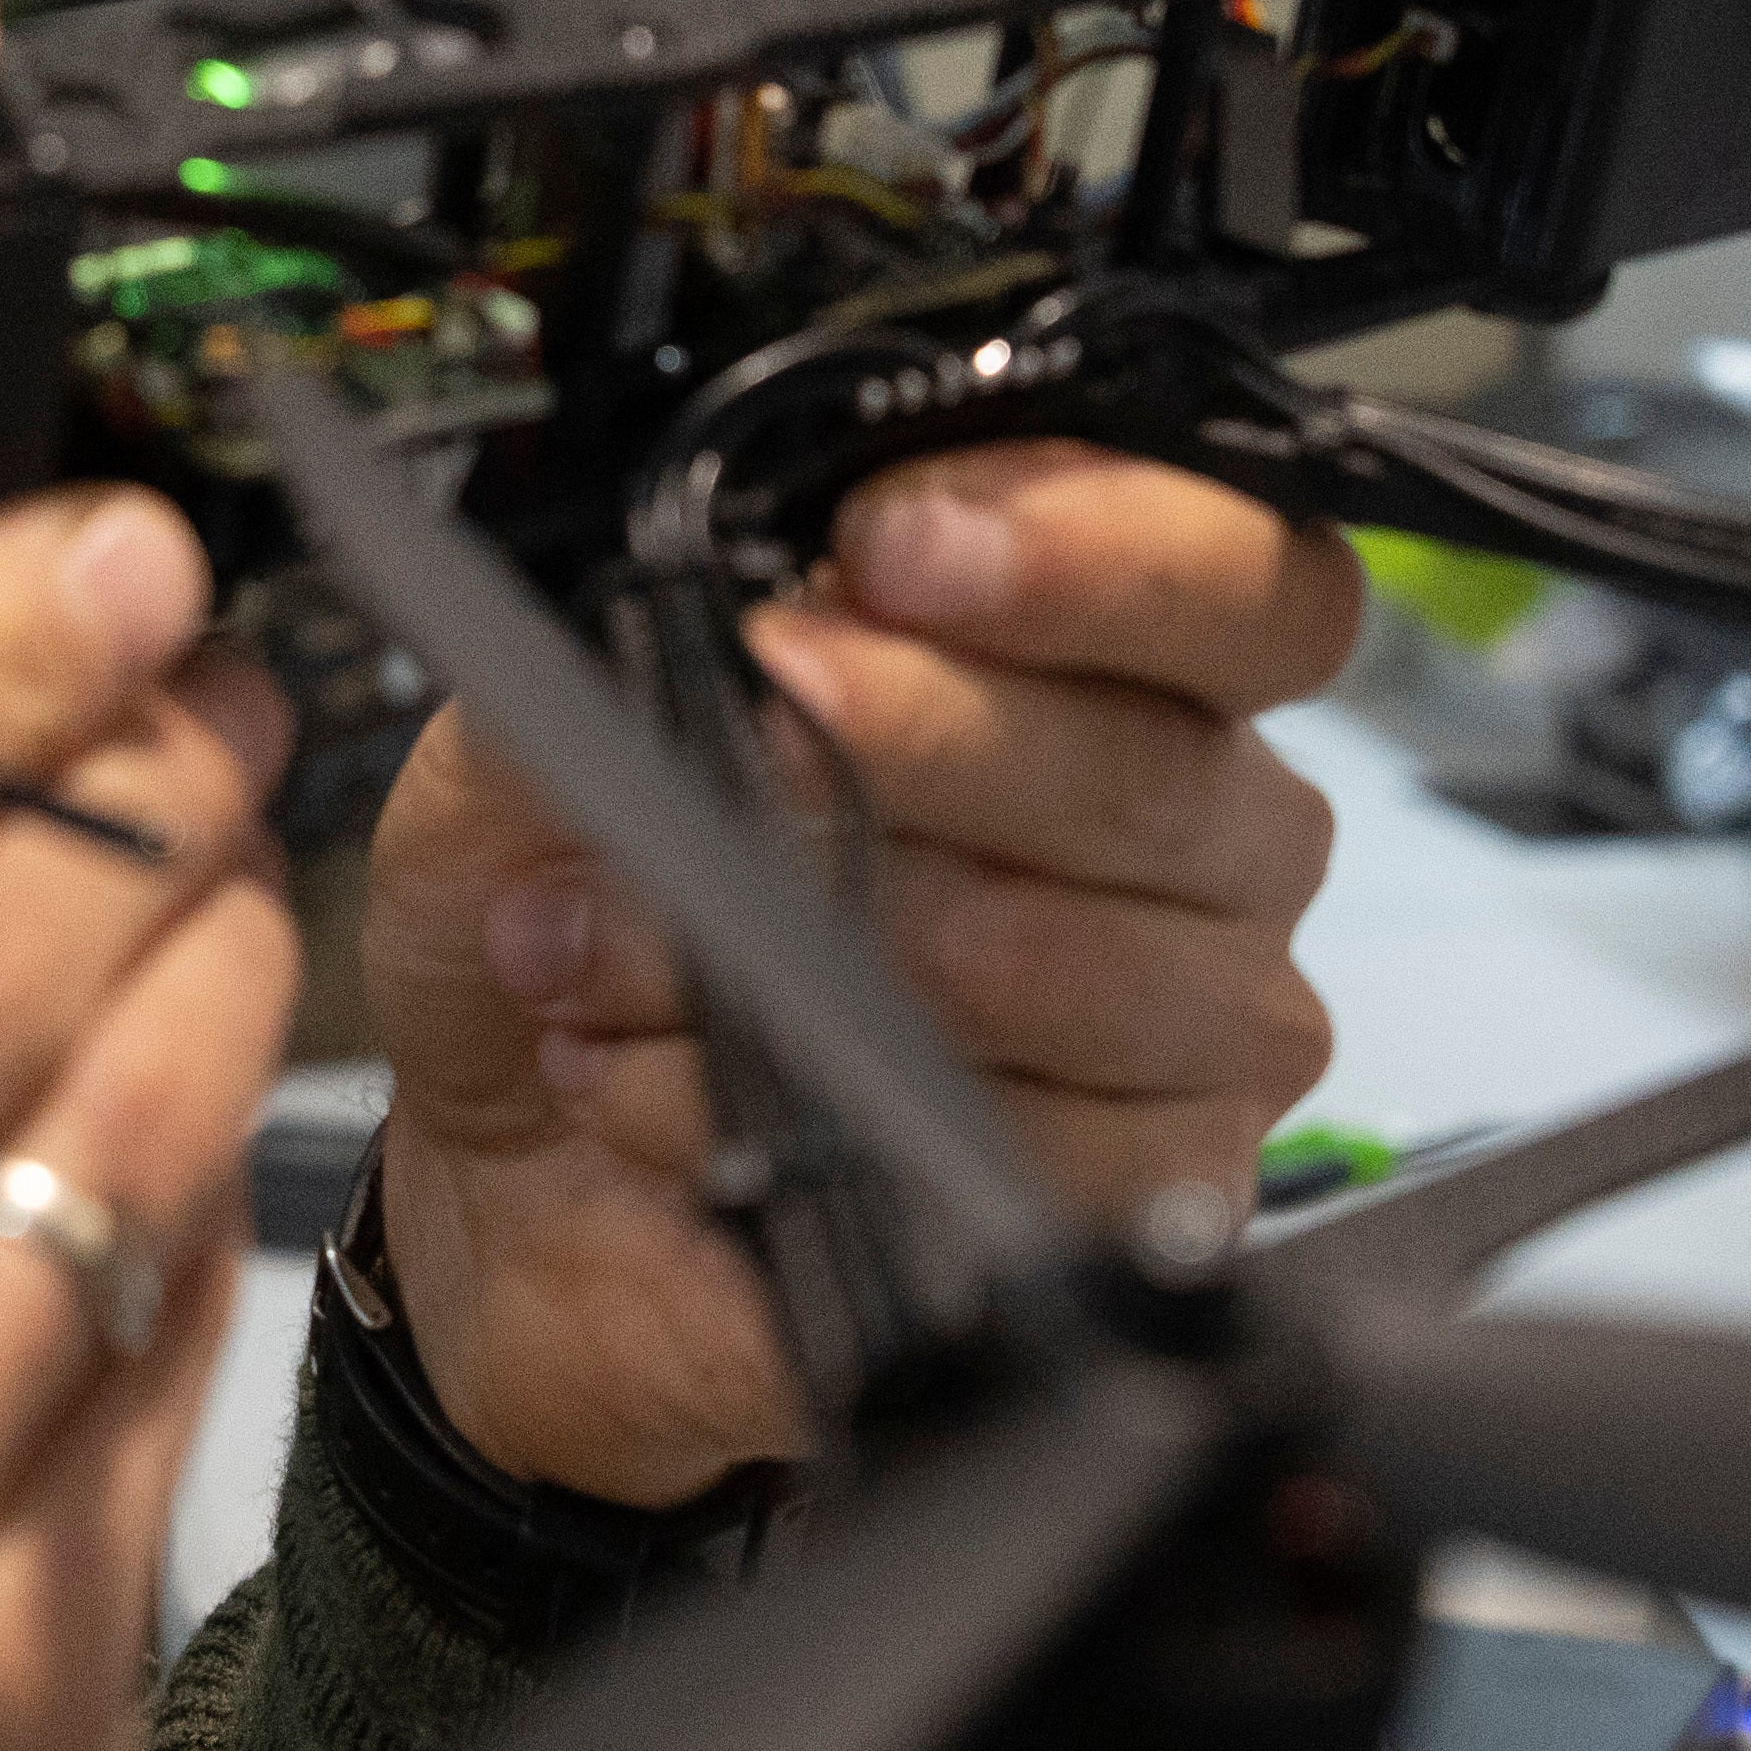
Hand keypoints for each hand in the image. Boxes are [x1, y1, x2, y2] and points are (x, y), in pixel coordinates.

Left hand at [366, 442, 1357, 1504]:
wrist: (511, 1163)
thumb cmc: (579, 915)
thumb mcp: (535, 741)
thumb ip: (622, 645)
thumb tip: (691, 595)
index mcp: (1115, 668)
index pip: (1239, 582)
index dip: (1094, 552)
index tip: (889, 549)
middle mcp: (1196, 837)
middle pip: (1157, 769)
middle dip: (920, 737)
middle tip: (753, 721)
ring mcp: (1191, 1031)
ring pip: (1076, 965)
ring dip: (797, 943)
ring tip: (595, 946)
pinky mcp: (1136, 1201)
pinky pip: (1014, 1148)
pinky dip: (785, 1100)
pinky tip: (644, 1082)